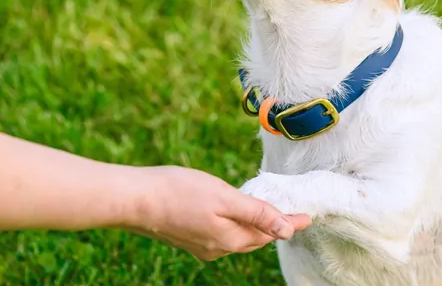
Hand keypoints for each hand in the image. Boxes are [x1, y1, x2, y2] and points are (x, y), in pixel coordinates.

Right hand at [120, 166, 310, 260]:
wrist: (134, 199)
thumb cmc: (178, 192)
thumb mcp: (224, 198)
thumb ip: (257, 213)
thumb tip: (286, 229)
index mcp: (229, 240)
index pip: (270, 233)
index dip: (290, 223)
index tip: (307, 217)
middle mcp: (217, 248)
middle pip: (254, 237)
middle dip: (274, 225)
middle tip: (291, 212)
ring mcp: (201, 245)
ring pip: (237, 236)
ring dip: (254, 224)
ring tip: (268, 209)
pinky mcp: (188, 237)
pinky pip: (221, 233)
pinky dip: (234, 223)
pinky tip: (233, 211)